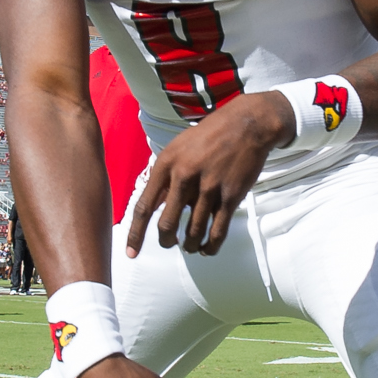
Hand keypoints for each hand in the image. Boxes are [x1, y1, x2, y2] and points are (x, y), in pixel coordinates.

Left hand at [124, 92, 292, 256]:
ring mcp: (209, 188)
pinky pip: (217, 231)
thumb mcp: (178, 147)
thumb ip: (165, 175)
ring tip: (191, 247)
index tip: (131, 253)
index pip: (144, 206)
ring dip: (190, 246)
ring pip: (193, 232)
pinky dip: (211, 246)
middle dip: (166, 242)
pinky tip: (207, 249)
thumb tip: (154, 203)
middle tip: (170, 244)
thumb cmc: (209, 136)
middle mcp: (184, 177)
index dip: (136, 234)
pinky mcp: (230, 196)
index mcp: (166, 164)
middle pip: (167, 225)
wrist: (247, 124)